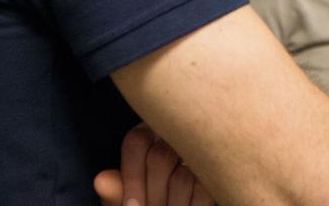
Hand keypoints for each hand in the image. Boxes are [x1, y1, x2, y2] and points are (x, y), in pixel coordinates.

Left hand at [94, 123, 214, 205]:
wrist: (188, 201)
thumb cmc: (160, 201)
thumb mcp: (137, 202)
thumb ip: (118, 193)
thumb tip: (101, 180)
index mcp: (155, 133)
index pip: (136, 141)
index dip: (131, 178)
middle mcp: (182, 131)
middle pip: (160, 157)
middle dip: (152, 196)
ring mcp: (208, 146)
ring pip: (182, 176)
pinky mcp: (227, 167)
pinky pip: (204, 190)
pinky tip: (193, 204)